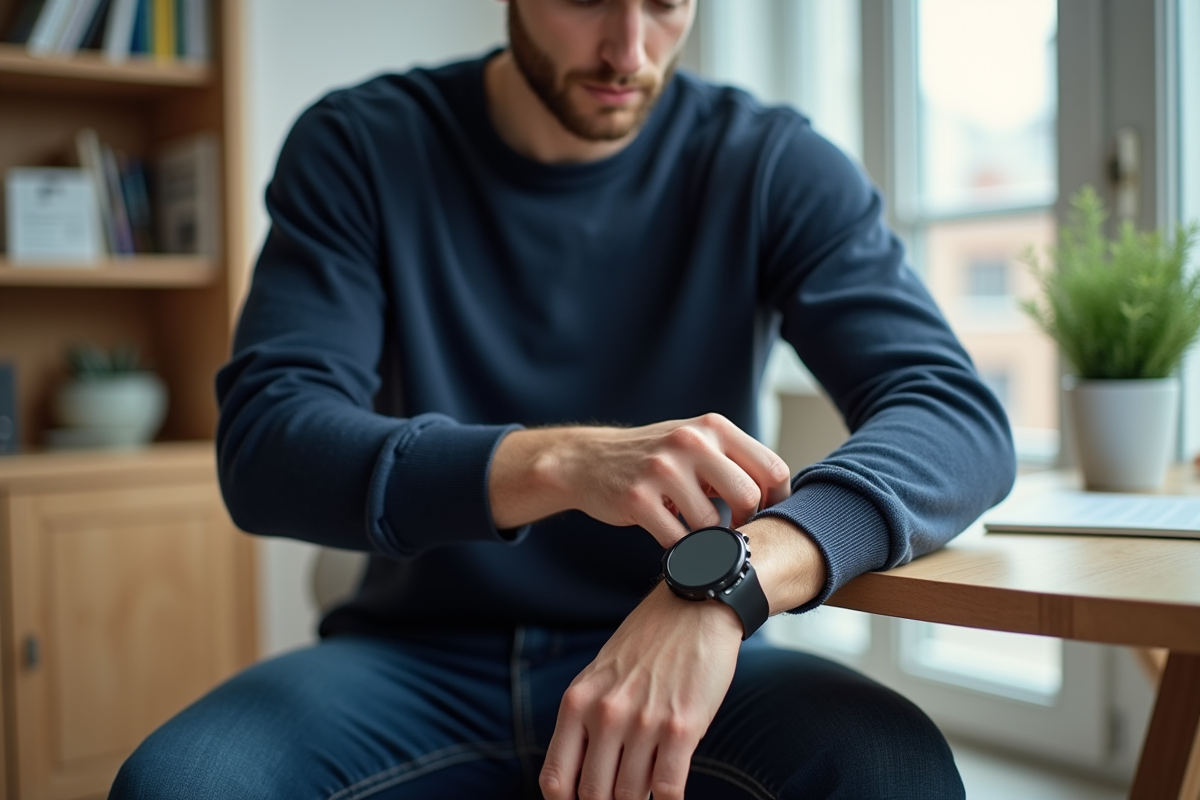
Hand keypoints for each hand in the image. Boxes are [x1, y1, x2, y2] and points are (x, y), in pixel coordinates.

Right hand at [490, 413, 790, 546]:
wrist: (587, 461)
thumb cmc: (653, 459)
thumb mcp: (695, 443)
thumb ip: (735, 461)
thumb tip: (785, 499)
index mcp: (713, 427)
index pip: (772, 468)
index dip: (777, 501)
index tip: (766, 517)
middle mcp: (691, 442)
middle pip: (748, 498)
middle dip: (744, 524)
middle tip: (731, 533)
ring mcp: (662, 469)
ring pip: (711, 524)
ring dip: (705, 538)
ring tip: (690, 530)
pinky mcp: (638, 499)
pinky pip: (678, 540)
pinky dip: (680, 549)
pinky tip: (671, 538)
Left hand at [539, 583, 742, 799]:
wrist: (694, 606)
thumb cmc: (648, 642)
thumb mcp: (600, 675)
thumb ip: (586, 718)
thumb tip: (581, 774)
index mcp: (577, 702)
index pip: (556, 778)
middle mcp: (605, 715)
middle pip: (594, 794)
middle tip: (619, 798)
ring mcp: (643, 722)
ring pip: (632, 795)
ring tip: (646, 791)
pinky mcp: (682, 728)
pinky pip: (668, 788)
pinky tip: (670, 796)